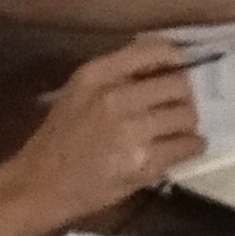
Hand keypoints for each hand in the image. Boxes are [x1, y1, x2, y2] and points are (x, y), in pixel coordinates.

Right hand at [11, 38, 205, 221]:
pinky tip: (184, 147)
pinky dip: (192, 146)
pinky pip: (188, 146)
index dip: (175, 58)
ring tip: (181, 129)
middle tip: (182, 105)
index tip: (179, 68)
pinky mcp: (144, 162)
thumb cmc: (60, 137)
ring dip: (189, 123)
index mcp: (97, 75)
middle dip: (186, 95)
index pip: (153, 50)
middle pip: (179, 84)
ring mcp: (132, 132)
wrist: (41, 184)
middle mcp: (115, 97)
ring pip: (187, 116)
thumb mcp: (79, 91)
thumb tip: (164, 64)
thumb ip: (116, 75)